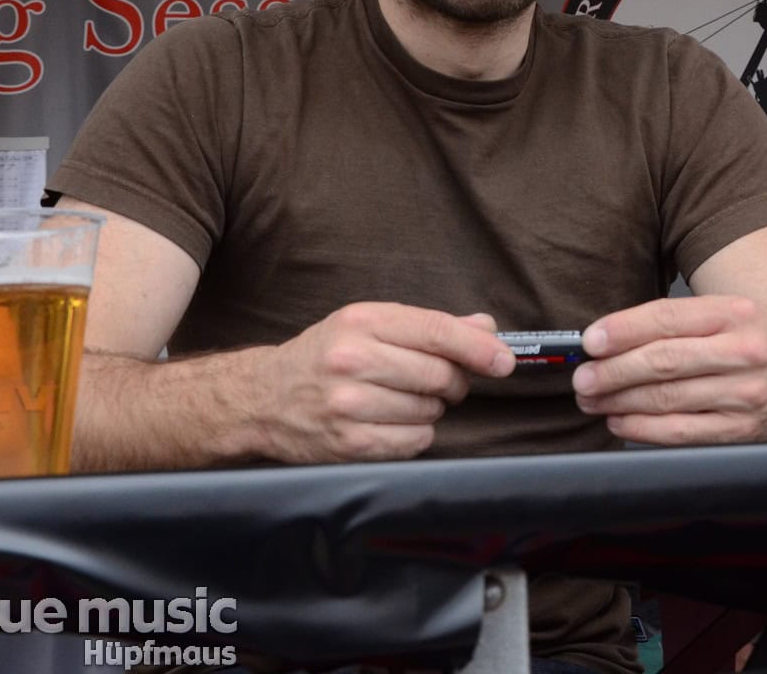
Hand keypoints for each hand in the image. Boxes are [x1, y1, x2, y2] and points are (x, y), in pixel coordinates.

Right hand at [257, 303, 513, 462]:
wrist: (262, 398)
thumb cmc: (324, 357)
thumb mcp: (368, 325)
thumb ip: (430, 326)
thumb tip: (487, 330)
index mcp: (361, 321)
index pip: (436, 331)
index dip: (479, 348)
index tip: (505, 360)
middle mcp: (352, 360)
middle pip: (440, 374)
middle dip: (452, 381)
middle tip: (438, 382)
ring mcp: (349, 405)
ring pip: (431, 410)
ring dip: (430, 409)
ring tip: (400, 399)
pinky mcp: (349, 444)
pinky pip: (415, 442)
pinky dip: (415, 435)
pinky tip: (392, 423)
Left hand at [572, 296, 766, 444]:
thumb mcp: (735, 312)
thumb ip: (684, 322)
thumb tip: (616, 337)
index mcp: (735, 313)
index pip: (667, 318)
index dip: (622, 330)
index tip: (591, 341)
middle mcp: (742, 352)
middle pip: (662, 361)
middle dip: (612, 371)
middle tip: (583, 377)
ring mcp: (744, 395)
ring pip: (667, 399)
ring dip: (620, 402)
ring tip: (593, 399)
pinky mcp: (743, 431)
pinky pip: (682, 433)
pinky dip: (644, 429)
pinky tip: (622, 422)